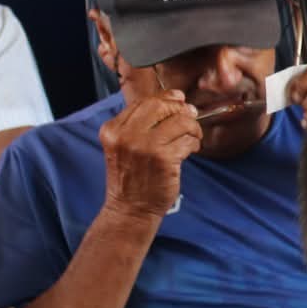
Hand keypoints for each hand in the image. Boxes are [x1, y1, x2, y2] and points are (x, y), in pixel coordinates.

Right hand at [99, 91, 201, 219]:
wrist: (131, 208)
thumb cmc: (132, 177)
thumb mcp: (124, 146)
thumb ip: (142, 124)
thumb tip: (177, 100)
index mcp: (113, 129)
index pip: (144, 102)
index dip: (166, 98)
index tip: (179, 100)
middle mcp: (126, 135)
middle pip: (161, 106)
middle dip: (180, 109)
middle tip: (191, 117)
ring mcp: (145, 146)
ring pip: (180, 121)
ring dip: (192, 128)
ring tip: (193, 137)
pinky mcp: (164, 158)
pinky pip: (188, 141)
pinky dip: (193, 144)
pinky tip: (190, 150)